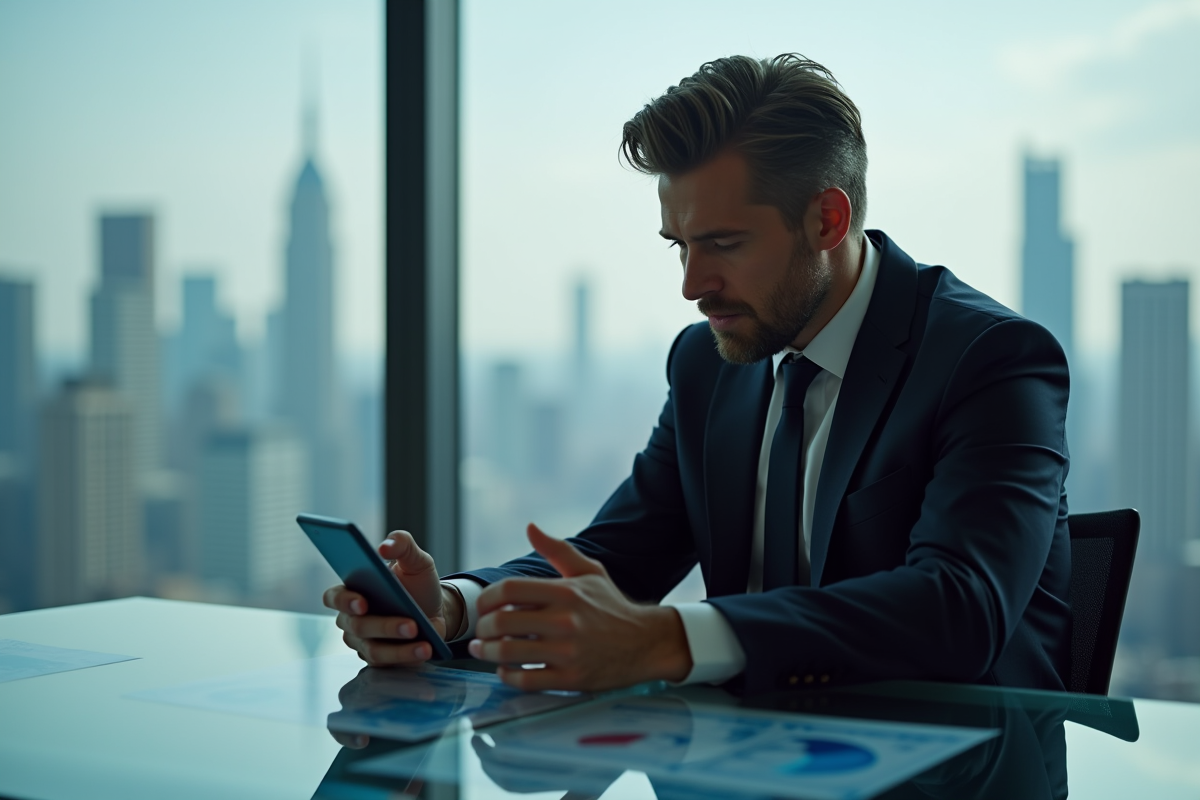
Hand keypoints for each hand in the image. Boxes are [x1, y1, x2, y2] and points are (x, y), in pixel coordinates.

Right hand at [321, 530, 465, 665]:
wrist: (435, 609)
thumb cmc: (417, 583)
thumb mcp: (415, 559)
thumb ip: (402, 544)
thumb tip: (384, 547)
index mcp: (353, 589)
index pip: (334, 597)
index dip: (344, 601)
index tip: (362, 602)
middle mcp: (351, 618)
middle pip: (357, 626)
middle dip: (385, 626)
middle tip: (410, 624)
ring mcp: (362, 641)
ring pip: (372, 649)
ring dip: (399, 647)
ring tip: (423, 642)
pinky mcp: (378, 659)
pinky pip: (387, 662)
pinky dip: (407, 656)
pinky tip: (425, 650)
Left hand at [468, 523, 691, 690]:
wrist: (647, 643)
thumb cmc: (612, 606)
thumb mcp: (589, 572)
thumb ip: (557, 550)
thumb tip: (530, 527)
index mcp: (566, 592)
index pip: (509, 590)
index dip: (487, 598)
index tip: (484, 606)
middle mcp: (565, 621)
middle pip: (502, 623)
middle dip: (482, 628)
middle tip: (480, 632)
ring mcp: (568, 652)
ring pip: (508, 654)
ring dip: (487, 652)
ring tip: (483, 650)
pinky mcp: (572, 679)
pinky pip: (526, 681)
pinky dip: (506, 676)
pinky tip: (505, 669)